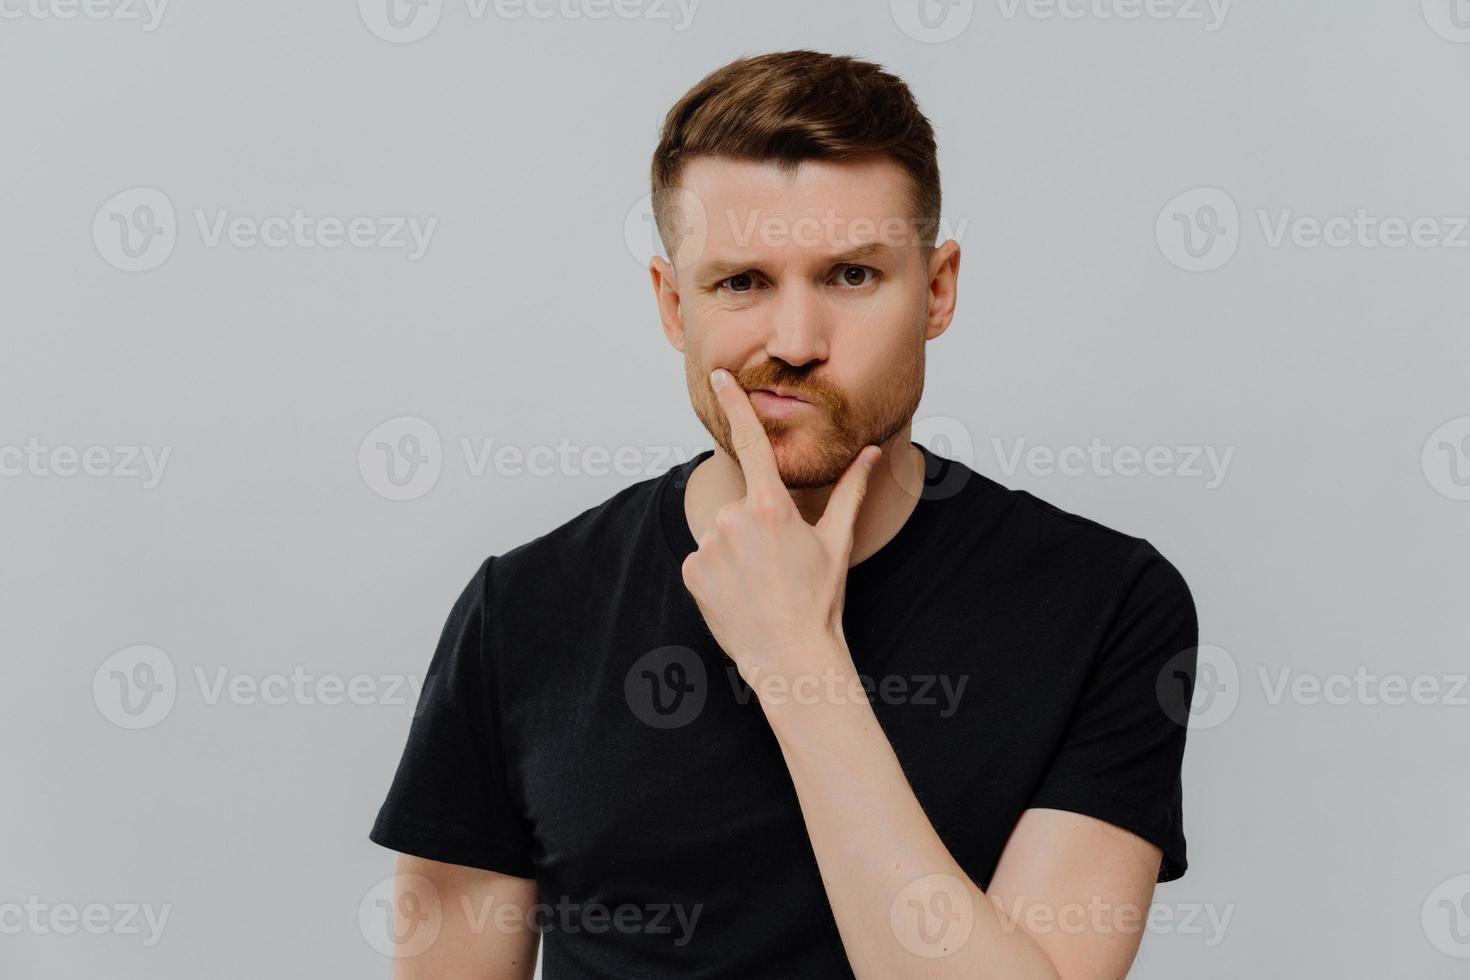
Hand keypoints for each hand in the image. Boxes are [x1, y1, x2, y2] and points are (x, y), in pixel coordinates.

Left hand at [680, 368, 879, 683]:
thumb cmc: (819, 599)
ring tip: (760, 582)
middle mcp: (733, 518)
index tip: (720, 378)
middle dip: (755, 526)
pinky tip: (740, 595)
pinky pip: (704, 559)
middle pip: (740, 505)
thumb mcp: (836, 540)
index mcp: (770, 505)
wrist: (791, 656)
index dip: (735, 405)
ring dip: (736, 550)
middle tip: (777, 563)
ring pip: (721, 533)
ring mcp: (708, 546)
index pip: (750, 443)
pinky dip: (718, 572)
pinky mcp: (692, 571)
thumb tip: (871, 453)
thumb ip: (850, 490)